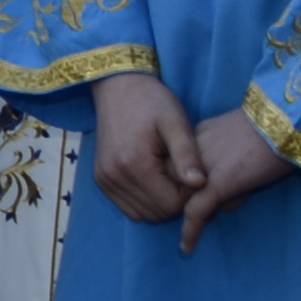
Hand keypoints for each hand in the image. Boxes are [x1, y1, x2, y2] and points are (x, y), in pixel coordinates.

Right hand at [88, 70, 204, 227]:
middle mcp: (114, 177)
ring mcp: (104, 180)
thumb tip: (200, 184)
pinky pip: (128, 207)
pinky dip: (144, 200)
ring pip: (143, 214)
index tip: (190, 170)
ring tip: (166, 173)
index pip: (172, 205)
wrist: (118, 86)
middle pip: (157, 213)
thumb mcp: (176, 123)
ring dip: (159, 201)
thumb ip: (187, 155)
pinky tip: (152, 177)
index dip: (188, 193)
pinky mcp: (101, 180)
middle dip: (174, 199)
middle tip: (180, 171)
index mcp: (134, 164)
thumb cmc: (152, 102)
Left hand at [178, 107, 287, 251]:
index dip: (180, 186)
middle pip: (173, 183)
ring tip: (192, 235)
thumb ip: (227, 169)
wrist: (287, 122)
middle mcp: (191, 151)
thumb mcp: (239, 146)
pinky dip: (190, 231)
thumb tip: (225, 203)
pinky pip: (196, 213)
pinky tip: (187, 248)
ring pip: (184, 197)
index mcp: (194, 136)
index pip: (174, 167)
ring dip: (191, 217)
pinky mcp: (218, 184)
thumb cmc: (273, 131)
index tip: (184, 199)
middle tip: (198, 218)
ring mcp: (203, 168)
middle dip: (184, 201)